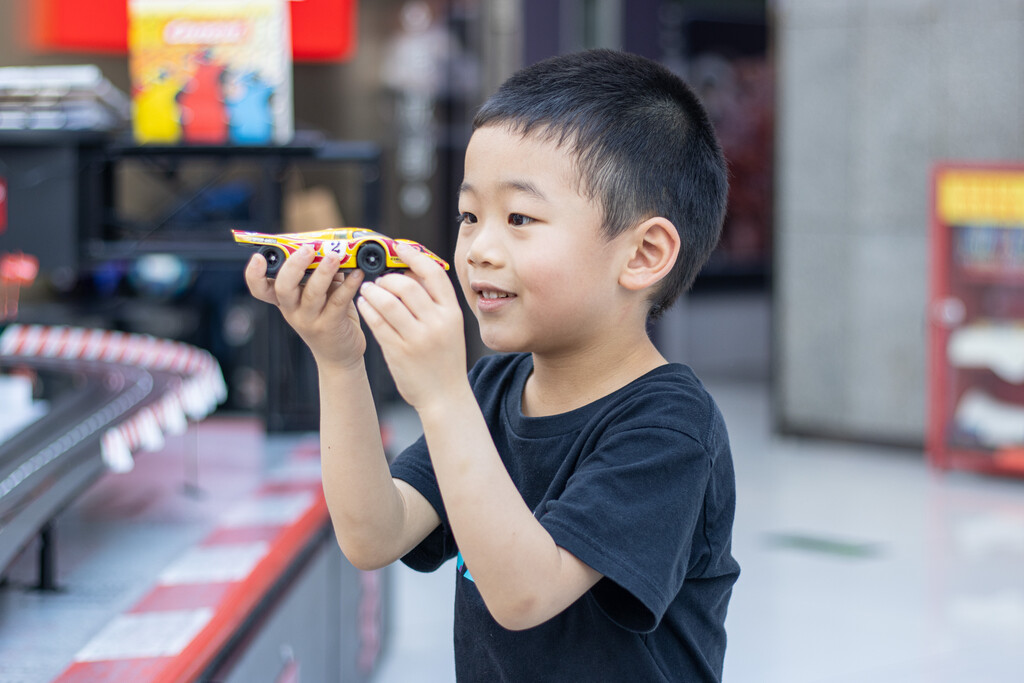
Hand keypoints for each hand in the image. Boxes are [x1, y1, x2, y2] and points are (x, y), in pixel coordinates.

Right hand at [245, 245, 365, 369]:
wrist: (339, 355)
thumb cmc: (328, 317)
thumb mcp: (318, 295)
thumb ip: (319, 274)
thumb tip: (329, 246)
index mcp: (284, 300)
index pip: (260, 288)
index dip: (254, 274)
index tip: (258, 258)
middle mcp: (292, 310)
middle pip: (284, 288)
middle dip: (294, 266)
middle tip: (307, 249)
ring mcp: (310, 320)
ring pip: (312, 294)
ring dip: (323, 273)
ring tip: (334, 256)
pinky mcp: (331, 326)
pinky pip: (338, 302)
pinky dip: (348, 285)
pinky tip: (357, 273)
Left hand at [355, 244, 466, 410]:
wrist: (445, 397)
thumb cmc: (444, 360)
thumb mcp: (450, 328)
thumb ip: (434, 303)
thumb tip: (410, 272)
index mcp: (452, 313)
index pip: (434, 274)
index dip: (415, 256)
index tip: (399, 247)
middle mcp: (437, 324)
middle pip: (407, 286)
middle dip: (388, 278)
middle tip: (379, 279)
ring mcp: (418, 339)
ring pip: (388, 303)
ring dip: (373, 292)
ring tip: (367, 290)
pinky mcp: (399, 352)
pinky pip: (378, 323)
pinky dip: (368, 310)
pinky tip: (364, 306)